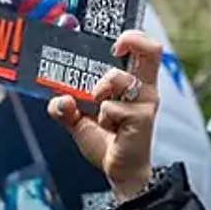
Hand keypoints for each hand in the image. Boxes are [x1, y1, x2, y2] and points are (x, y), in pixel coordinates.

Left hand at [46, 29, 159, 200]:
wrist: (121, 172)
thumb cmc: (109, 142)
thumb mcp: (79, 122)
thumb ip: (65, 108)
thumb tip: (58, 100)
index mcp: (135, 82)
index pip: (146, 50)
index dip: (134, 37)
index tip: (116, 43)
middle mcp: (144, 89)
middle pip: (152, 50)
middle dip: (131, 41)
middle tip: (114, 50)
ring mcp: (145, 102)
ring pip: (117, 78)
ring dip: (99, 90)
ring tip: (98, 109)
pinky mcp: (142, 118)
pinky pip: (111, 107)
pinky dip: (101, 117)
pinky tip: (109, 129)